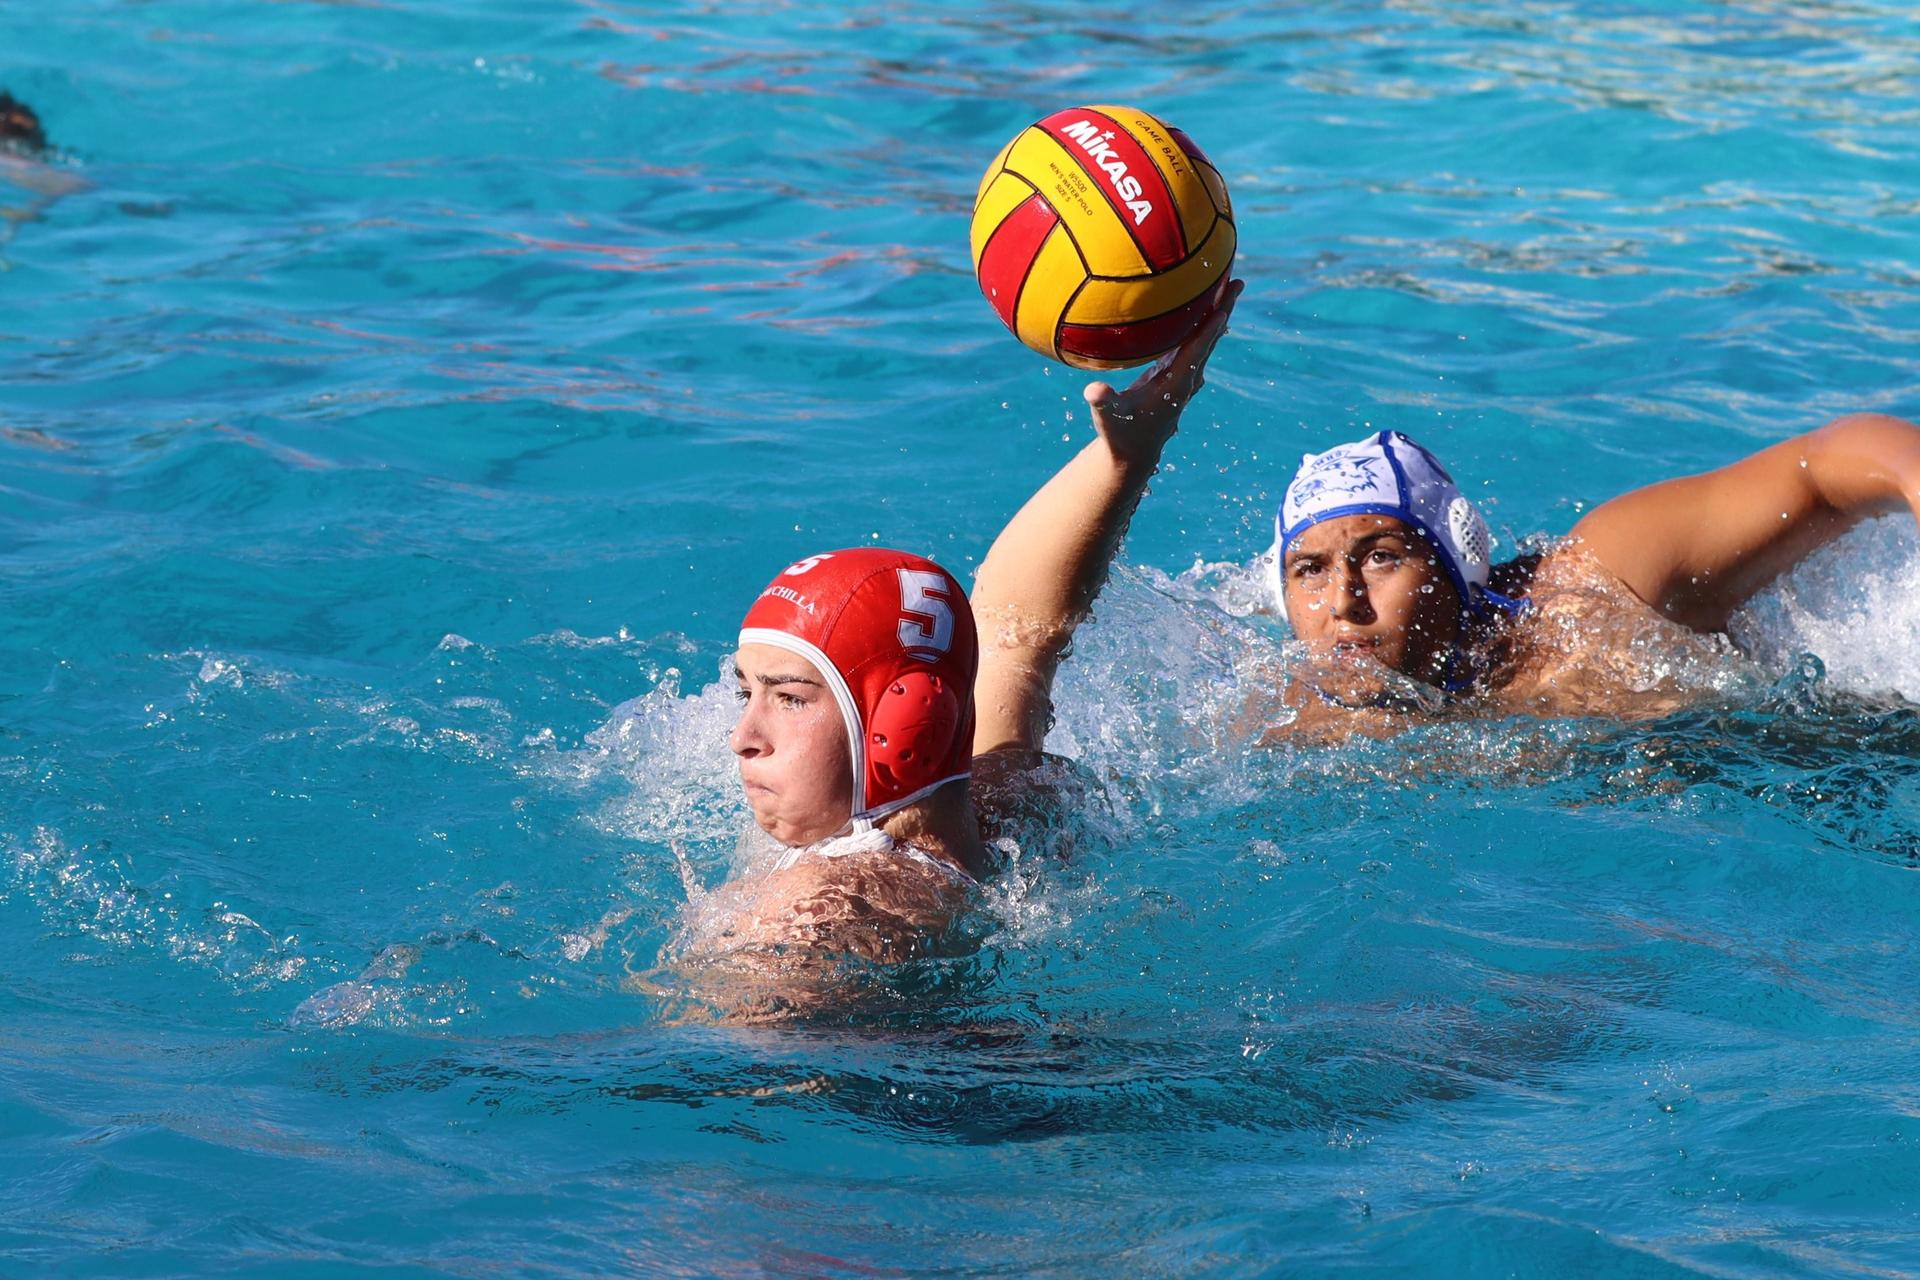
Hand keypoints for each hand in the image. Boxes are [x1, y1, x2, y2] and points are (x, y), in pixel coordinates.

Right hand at [1083, 278, 1241, 468]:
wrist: (1133, 452)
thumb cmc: (1119, 433)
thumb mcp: (1108, 419)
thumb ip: (1103, 403)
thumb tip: (1093, 391)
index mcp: (1174, 386)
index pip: (1194, 353)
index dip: (1207, 331)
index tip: (1222, 308)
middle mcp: (1186, 378)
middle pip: (1209, 339)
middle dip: (1223, 310)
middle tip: (1238, 281)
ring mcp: (1184, 374)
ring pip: (1206, 337)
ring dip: (1218, 311)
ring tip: (1229, 284)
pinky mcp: (1176, 372)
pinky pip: (1195, 340)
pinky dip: (1203, 321)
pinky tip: (1208, 304)